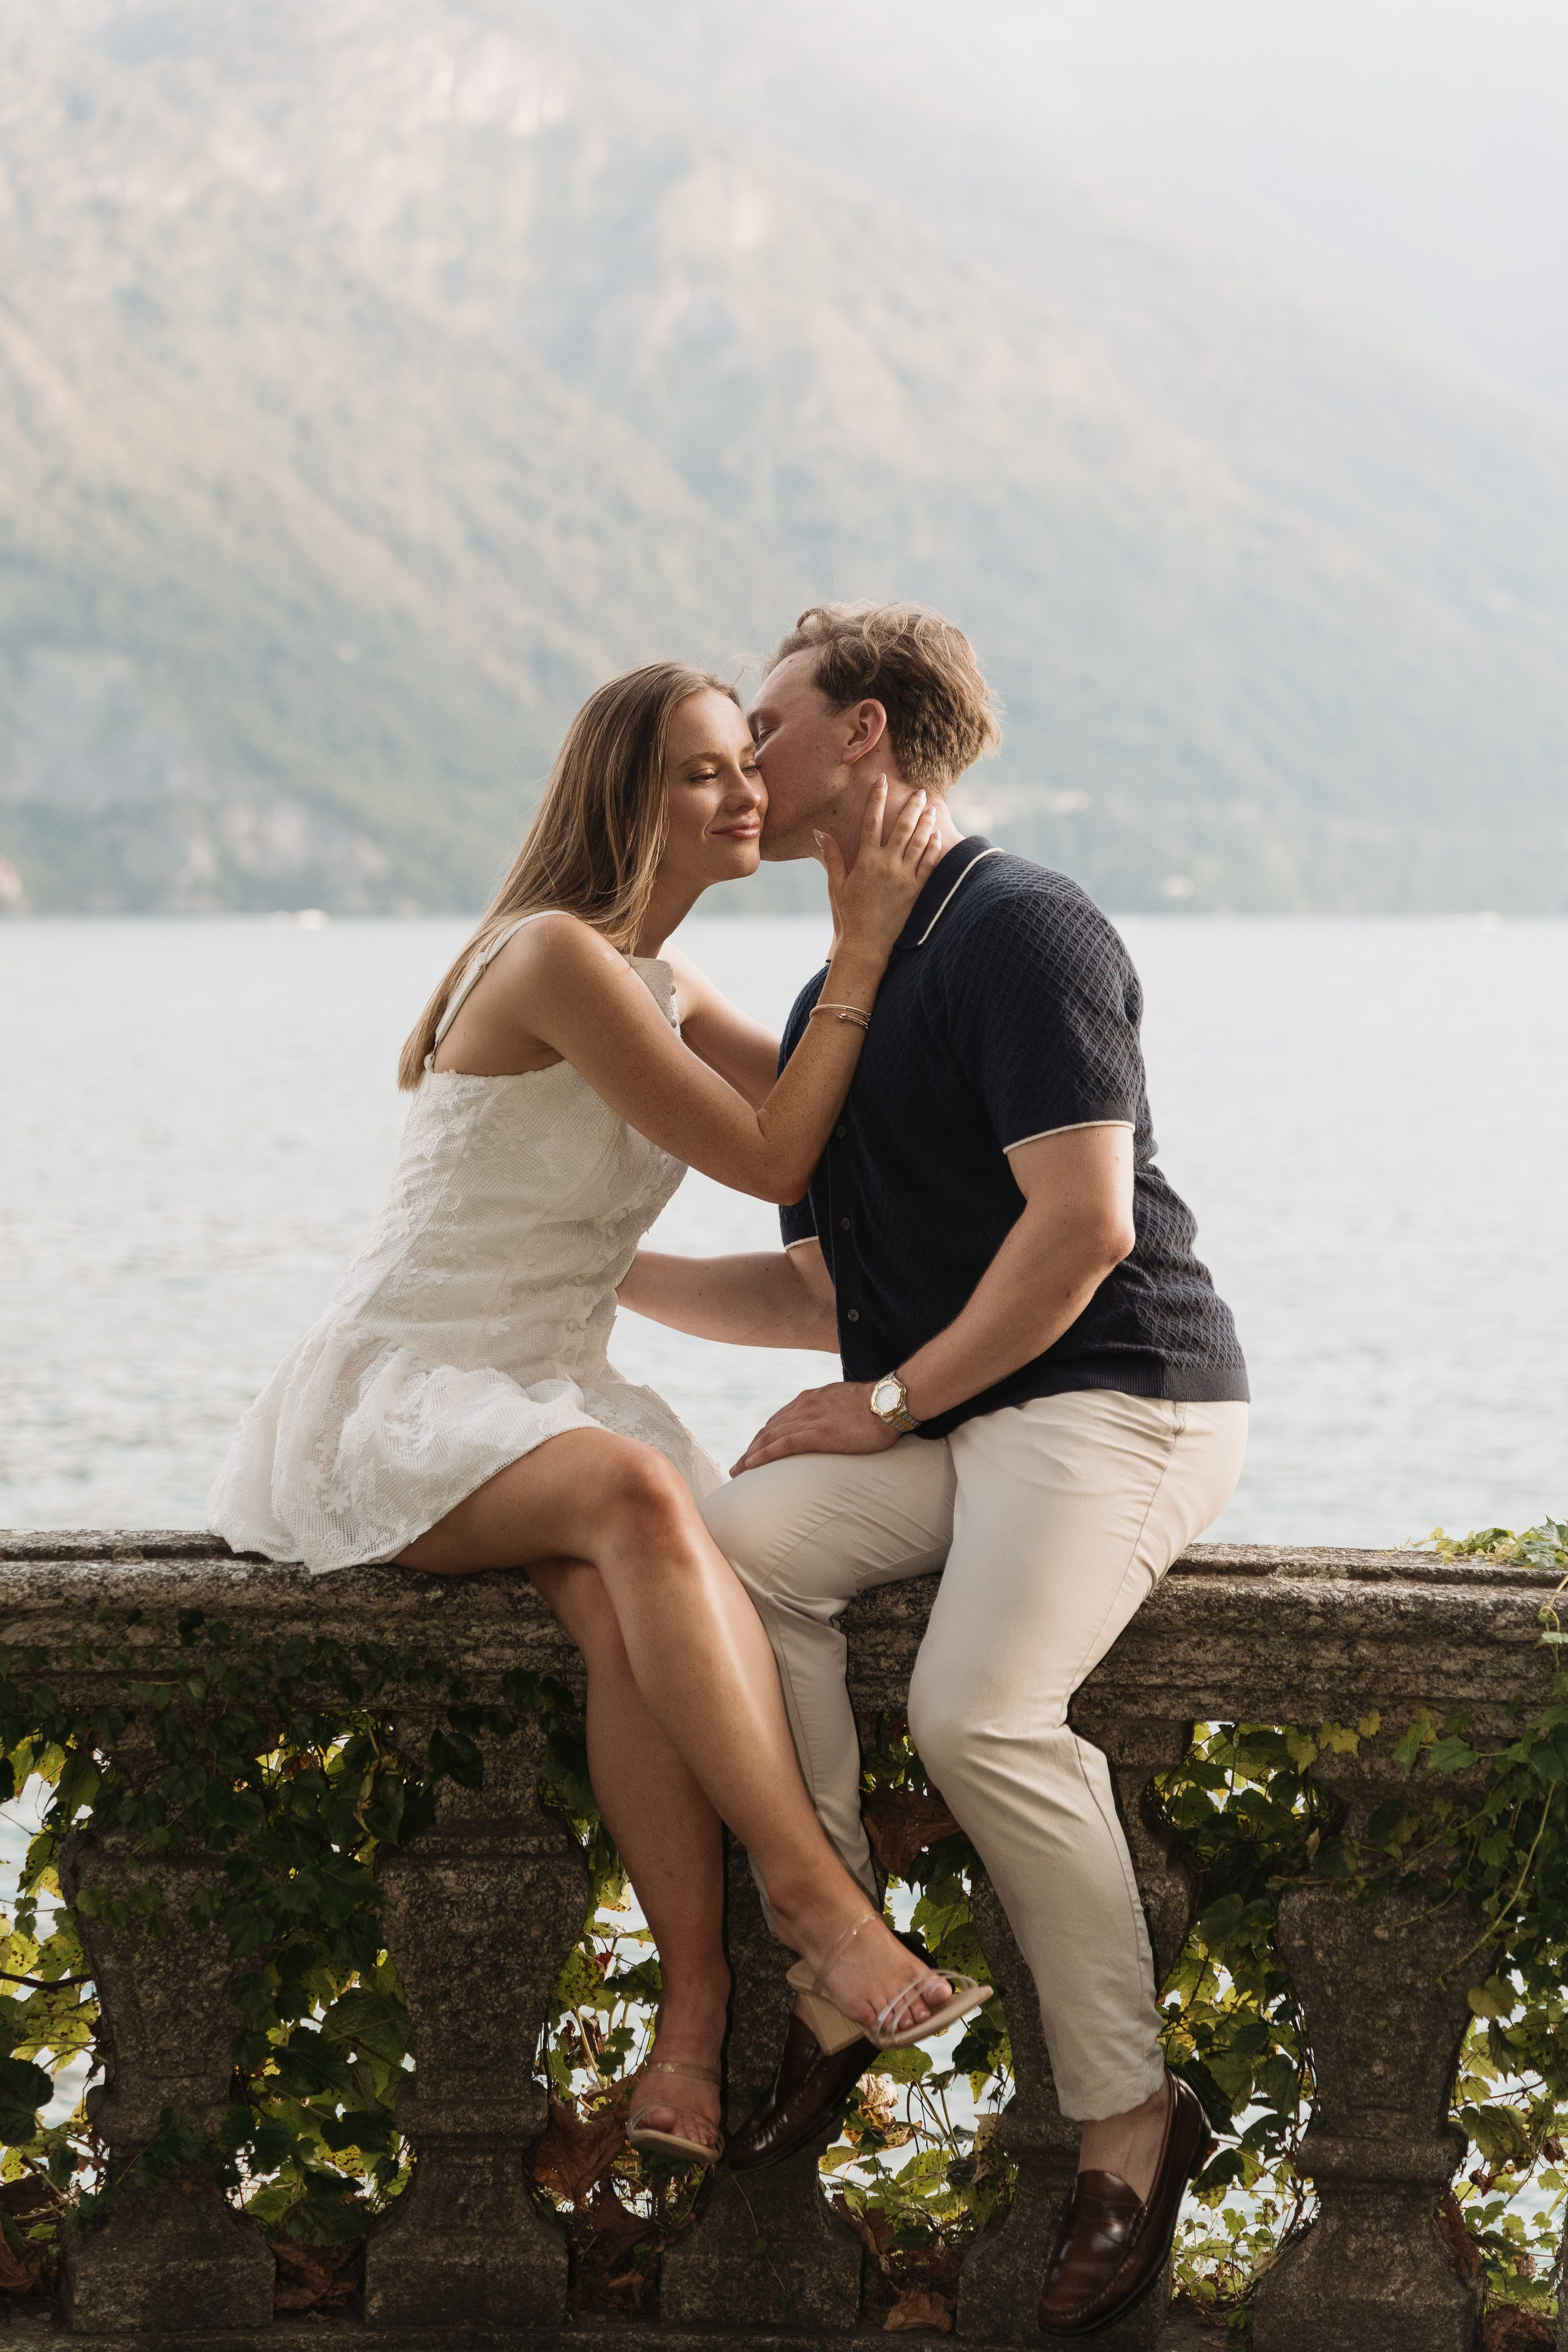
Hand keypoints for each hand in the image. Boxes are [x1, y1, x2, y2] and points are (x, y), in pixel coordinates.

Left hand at [731, 1380, 899, 1474]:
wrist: (890, 1401)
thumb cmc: (877, 1405)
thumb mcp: (846, 1403)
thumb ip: (832, 1411)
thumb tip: (833, 1425)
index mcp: (810, 1399)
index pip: (778, 1420)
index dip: (763, 1437)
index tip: (754, 1451)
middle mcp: (804, 1406)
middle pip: (768, 1429)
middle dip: (751, 1448)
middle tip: (739, 1467)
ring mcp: (810, 1419)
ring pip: (769, 1437)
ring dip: (750, 1455)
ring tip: (738, 1471)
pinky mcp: (818, 1433)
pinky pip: (783, 1445)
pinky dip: (764, 1455)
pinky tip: (752, 1466)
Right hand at [817, 779, 941, 963]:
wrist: (867, 943)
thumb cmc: (849, 913)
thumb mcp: (836, 884)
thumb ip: (831, 855)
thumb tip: (819, 831)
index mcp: (866, 860)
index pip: (871, 821)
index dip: (877, 798)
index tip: (882, 780)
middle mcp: (886, 865)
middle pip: (902, 827)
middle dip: (911, 807)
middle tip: (919, 791)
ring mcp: (904, 877)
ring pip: (919, 843)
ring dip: (926, 823)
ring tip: (931, 808)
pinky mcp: (916, 890)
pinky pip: (928, 864)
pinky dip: (934, 849)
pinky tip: (937, 836)